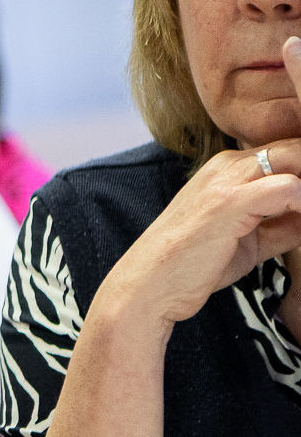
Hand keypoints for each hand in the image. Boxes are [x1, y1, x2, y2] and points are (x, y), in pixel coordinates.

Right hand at [96, 39, 300, 329]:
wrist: (150, 285)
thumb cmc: (190, 267)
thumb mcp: (245, 242)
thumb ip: (278, 227)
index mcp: (225, 171)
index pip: (285, 156)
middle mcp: (226, 166)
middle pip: (293, 150)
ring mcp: (228, 181)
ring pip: (295, 159)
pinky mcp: (232, 201)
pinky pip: (290, 188)